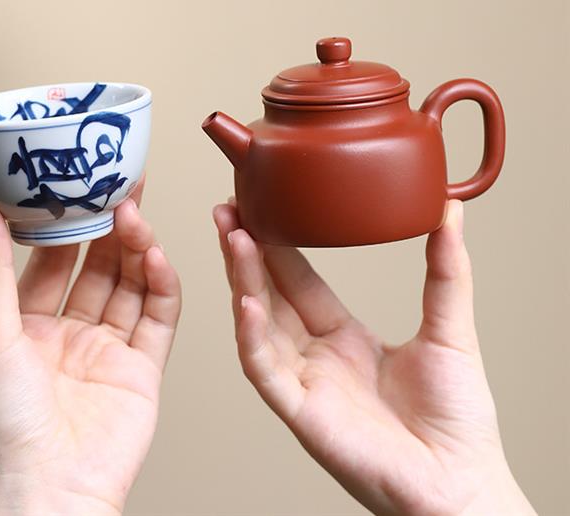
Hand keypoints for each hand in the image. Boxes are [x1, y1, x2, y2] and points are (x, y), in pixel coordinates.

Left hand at [0, 180, 180, 515]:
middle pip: (99, 266)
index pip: (54, 260)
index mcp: (30, 326)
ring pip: (131, 283)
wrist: (52, 492)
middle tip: (123, 190)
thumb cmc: (8, 428)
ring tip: (137, 217)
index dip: (68, 224)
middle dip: (111, 229)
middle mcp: (72, 333)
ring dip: (137, 249)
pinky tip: (155, 258)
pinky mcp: (144, 366)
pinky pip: (158, 315)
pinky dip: (161, 284)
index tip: (80, 187)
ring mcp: (110, 348)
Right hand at [213, 200, 534, 515]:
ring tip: (234, 239)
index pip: (298, 281)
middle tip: (228, 211)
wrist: (463, 483)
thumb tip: (448, 211)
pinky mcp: (302, 414)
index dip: (276, 245)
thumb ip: (446, 271)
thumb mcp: (450, 328)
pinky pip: (266, 372)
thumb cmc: (458, 419)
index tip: (261, 207)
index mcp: (343, 338)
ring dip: (243, 281)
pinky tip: (247, 302)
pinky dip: (252, 337)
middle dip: (246, 252)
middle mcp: (316, 358)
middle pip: (269, 295)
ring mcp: (305, 385)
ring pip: (259, 325)